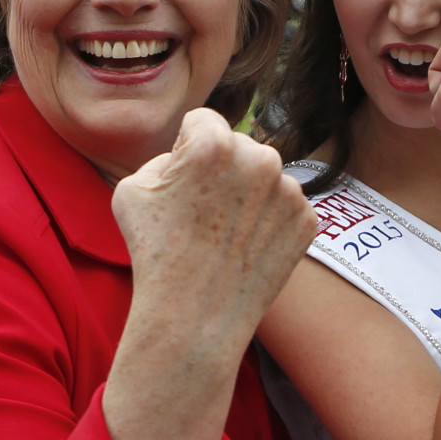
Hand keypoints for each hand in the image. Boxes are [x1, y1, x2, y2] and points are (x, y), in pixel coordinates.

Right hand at [107, 110, 318, 439]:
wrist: (196, 318)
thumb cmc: (155, 253)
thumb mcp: (132, 189)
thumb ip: (164, 156)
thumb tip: (193, 152)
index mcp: (214, 143)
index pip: (203, 122)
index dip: (186, 150)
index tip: (182, 182)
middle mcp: (260, 158)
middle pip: (239, 146)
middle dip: (223, 169)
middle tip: (203, 212)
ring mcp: (290, 190)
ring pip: (265, 176)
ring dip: (249, 194)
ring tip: (224, 233)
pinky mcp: (308, 219)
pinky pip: (284, 206)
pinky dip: (269, 220)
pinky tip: (246, 246)